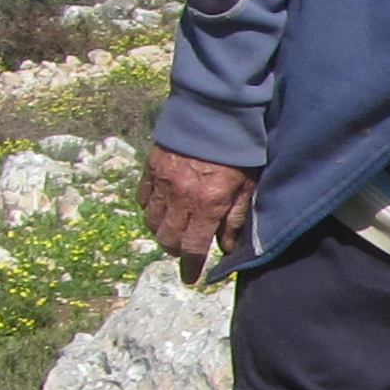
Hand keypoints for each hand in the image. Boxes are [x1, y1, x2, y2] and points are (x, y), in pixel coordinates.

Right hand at [141, 145, 259, 283]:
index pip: (194, 247)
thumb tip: (226, 247)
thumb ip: (234, 219)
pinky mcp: (151, 168)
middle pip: (168, 238)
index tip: (190, 278)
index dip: (191, 267)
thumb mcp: (246, 186)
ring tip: (174, 230)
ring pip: (152, 221)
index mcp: (207, 204)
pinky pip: (143, 199)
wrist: (215, 111)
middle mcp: (181, 197)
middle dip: (176, 250)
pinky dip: (151, 209)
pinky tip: (162, 208)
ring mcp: (162, 182)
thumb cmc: (238, 150)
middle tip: (185, 250)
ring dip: (162, 231)